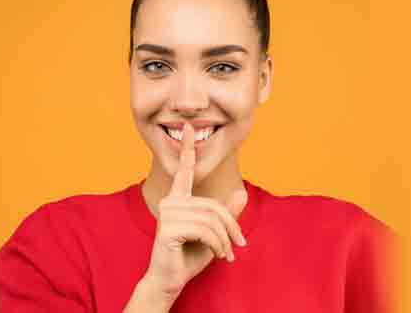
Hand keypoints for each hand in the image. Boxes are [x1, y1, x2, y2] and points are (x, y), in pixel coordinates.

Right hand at [143, 122, 247, 298]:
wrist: (170, 281)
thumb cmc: (189, 257)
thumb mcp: (214, 234)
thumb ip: (226, 214)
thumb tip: (243, 193)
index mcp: (179, 199)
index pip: (184, 170)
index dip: (188, 148)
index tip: (189, 127)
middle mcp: (171, 202)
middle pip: (213, 205)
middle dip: (231, 226)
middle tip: (238, 245)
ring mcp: (167, 214)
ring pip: (211, 219)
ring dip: (225, 239)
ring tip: (227, 254)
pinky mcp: (168, 228)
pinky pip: (204, 230)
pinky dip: (217, 245)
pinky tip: (217, 255)